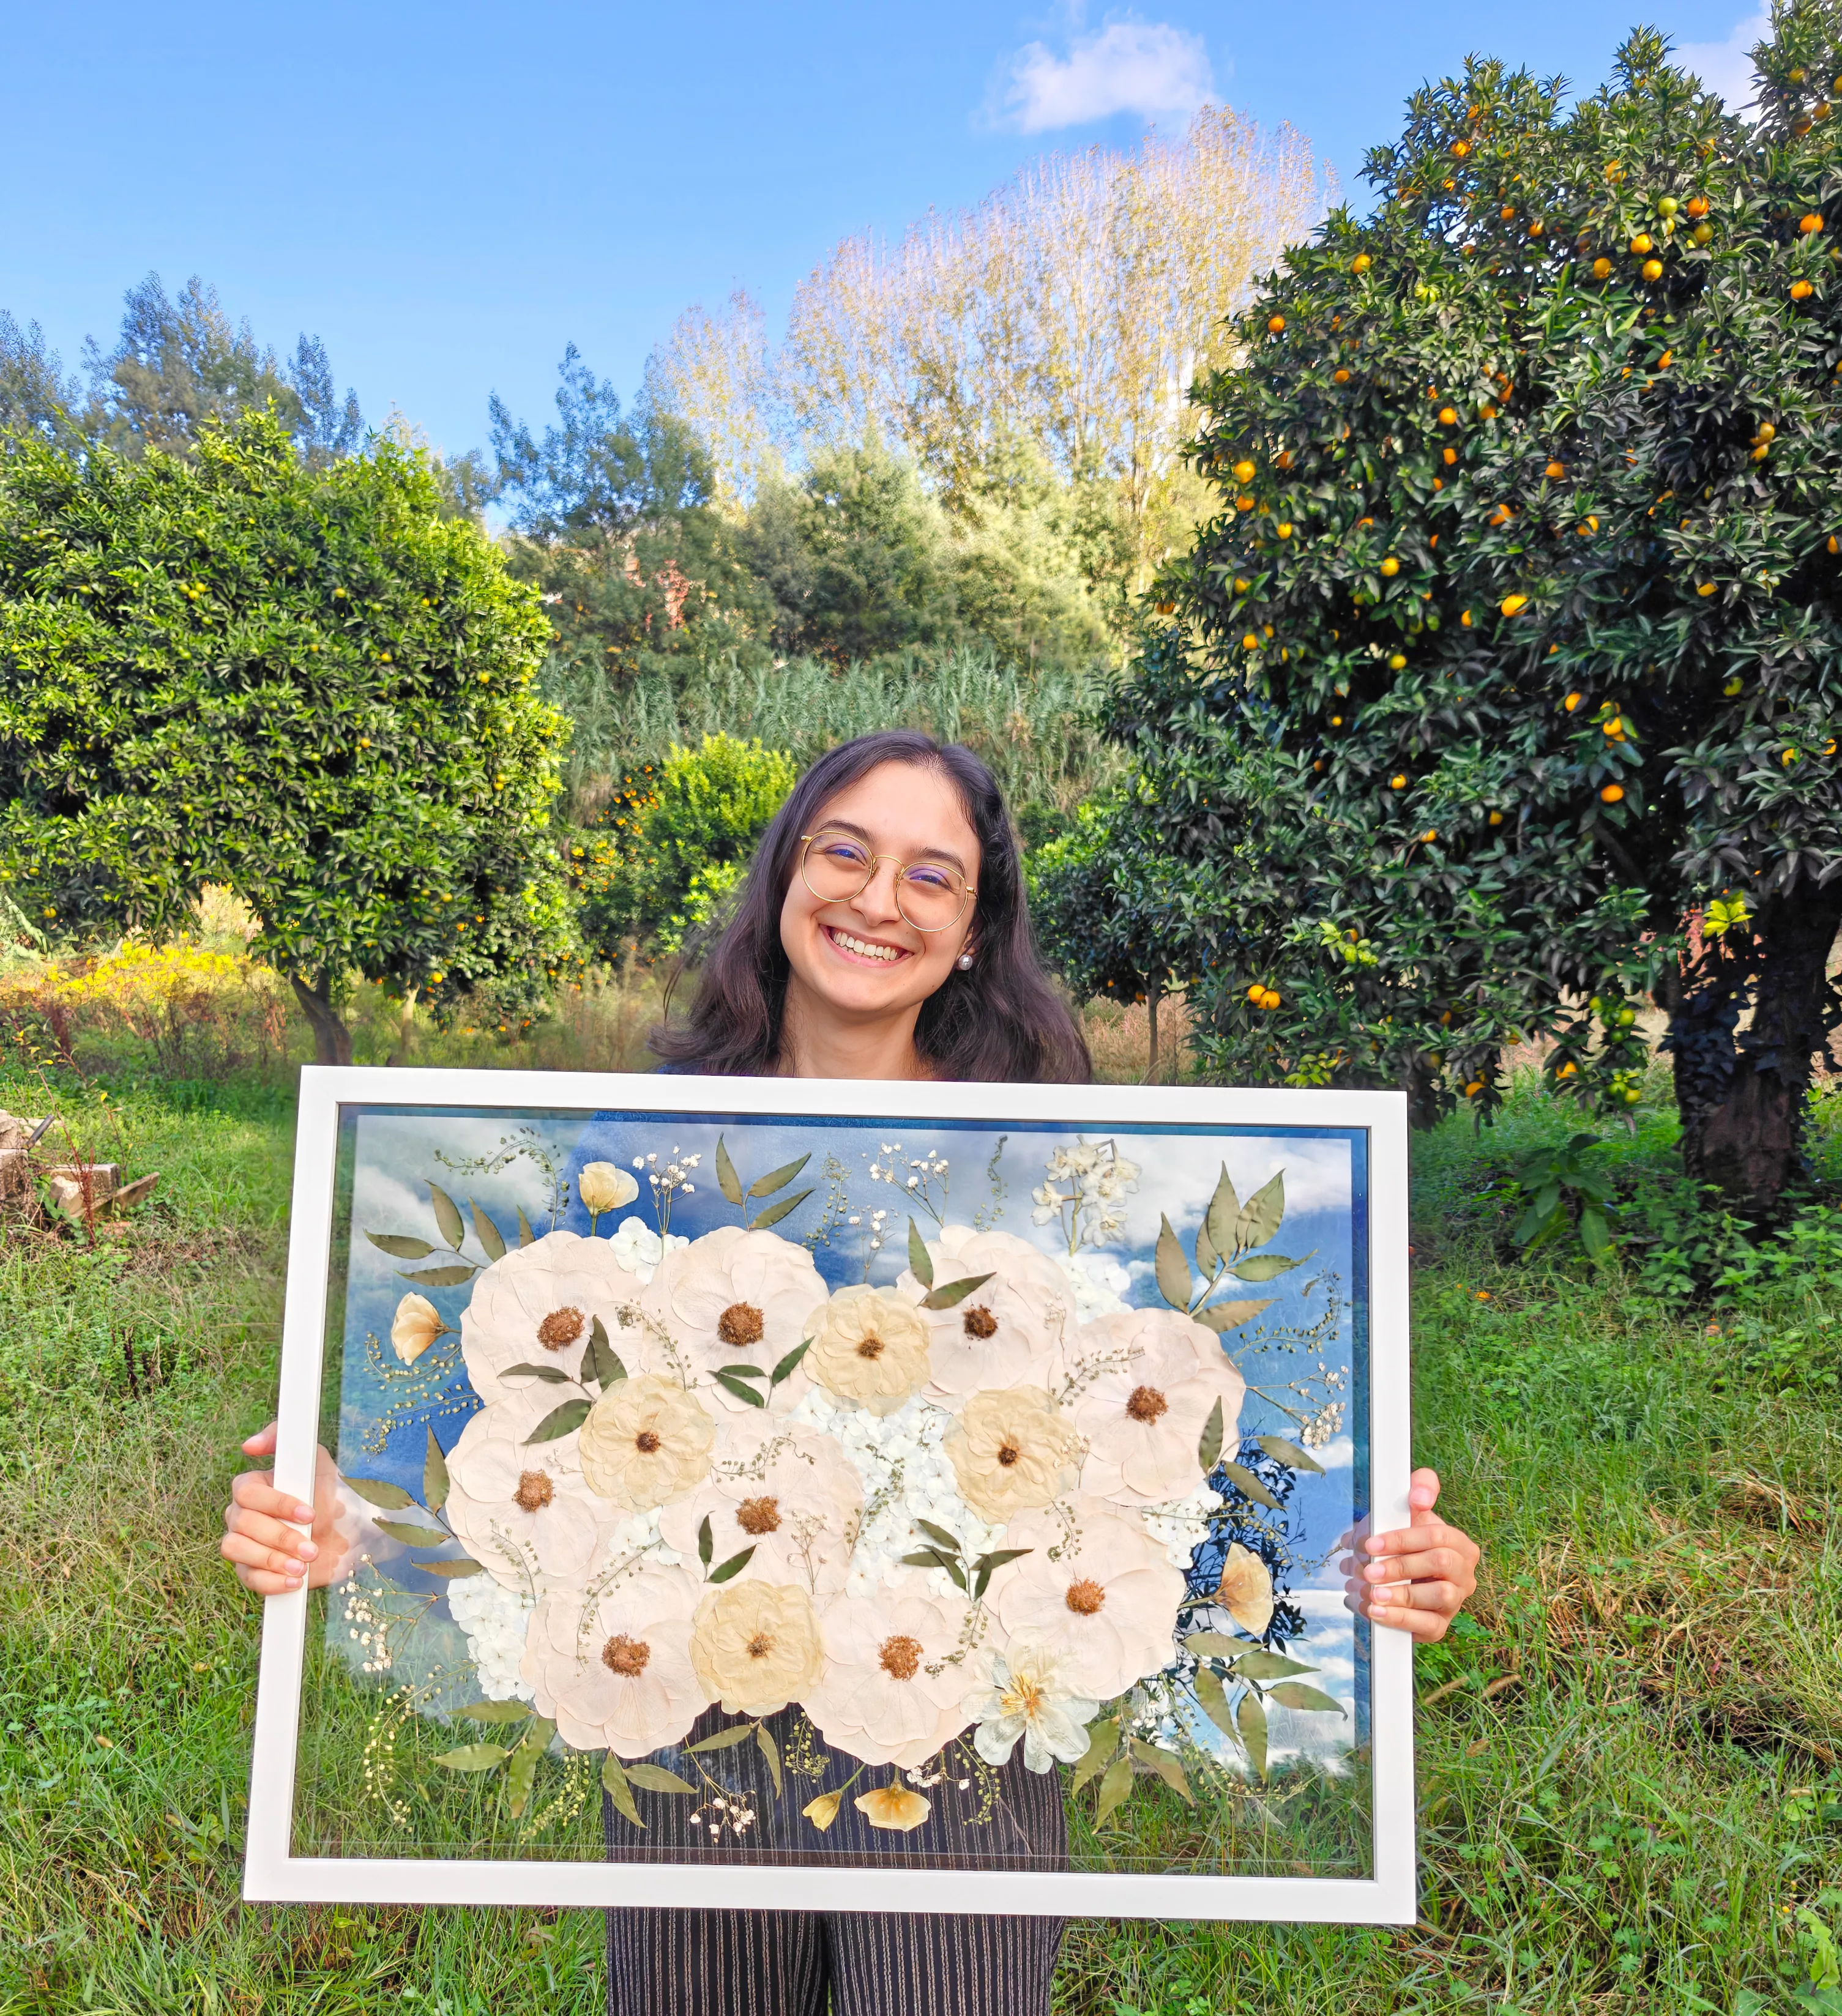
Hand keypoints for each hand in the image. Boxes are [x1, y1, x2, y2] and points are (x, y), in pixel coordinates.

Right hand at [221, 1423, 352, 1594]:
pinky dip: (271, 1582)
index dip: (276, 1504)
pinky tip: (296, 1581)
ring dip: (272, 1559)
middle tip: (311, 1546)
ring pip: (235, 1549)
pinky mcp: (253, 1571)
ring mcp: (245, 1544)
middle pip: (242, 1523)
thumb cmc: (332, 1493)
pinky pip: (248, 1579)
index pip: (246, 1492)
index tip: (308, 1513)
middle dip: (280, 1536)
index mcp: (253, 1487)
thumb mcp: (317, 1459)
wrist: (352, 1534)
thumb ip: (284, 1439)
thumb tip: (249, 1445)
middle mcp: (242, 1515)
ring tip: (303, 1566)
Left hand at [1340, 1468, 1479, 1642]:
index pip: (1437, 1536)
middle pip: (1440, 1565)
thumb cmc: (1403, 1541)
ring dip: (1402, 1596)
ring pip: (1440, 1597)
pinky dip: (1400, 1619)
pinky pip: (1429, 1626)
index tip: (1370, 1544)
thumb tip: (1420, 1497)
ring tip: (1372, 1594)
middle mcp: (1463, 1573)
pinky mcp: (1440, 1625)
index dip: (1402, 1539)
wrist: (1393, 1578)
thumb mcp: (1408, 1511)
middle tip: (1368, 1571)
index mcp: (1459, 1544)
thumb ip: (1420, 1488)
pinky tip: (1376, 1612)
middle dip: (1400, 1567)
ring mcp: (1455, 1601)